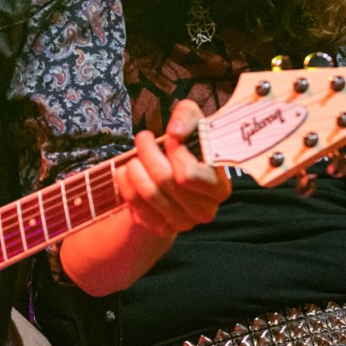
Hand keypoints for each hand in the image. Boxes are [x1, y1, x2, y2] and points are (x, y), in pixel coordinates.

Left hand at [115, 99, 230, 238]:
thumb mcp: (193, 123)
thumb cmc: (188, 148)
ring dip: (135, 167)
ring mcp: (183, 223)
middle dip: (148, 153)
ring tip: (135, 155)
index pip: (189, 174)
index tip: (169, 137)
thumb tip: (175, 131)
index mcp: (219, 187)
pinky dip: (126, 184)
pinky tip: (129, 172)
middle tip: (143, 138)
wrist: (174, 178)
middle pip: (165, 180)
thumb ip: (188, 116)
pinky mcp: (161, 228)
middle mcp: (205, 210)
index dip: (174, 152)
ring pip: (148, 192)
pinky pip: (135, 204)